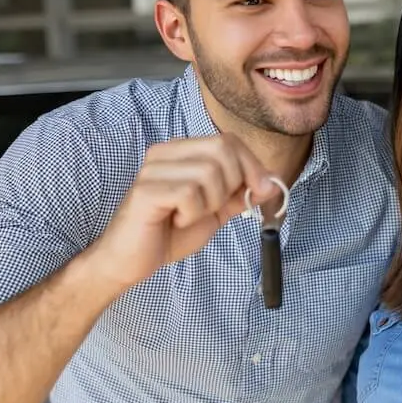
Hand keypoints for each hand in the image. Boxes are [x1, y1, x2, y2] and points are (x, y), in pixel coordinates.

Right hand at [82, 134, 278, 291]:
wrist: (130, 261)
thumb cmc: (169, 234)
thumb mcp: (214, 212)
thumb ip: (239, 194)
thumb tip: (272, 182)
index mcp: (182, 151)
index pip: (229, 141)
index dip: (252, 165)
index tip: (261, 191)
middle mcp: (166, 153)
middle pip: (222, 149)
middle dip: (233, 183)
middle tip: (215, 207)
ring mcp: (153, 169)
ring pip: (209, 172)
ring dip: (210, 203)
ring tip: (190, 215)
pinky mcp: (145, 190)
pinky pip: (189, 193)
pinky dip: (192, 213)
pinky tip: (176, 220)